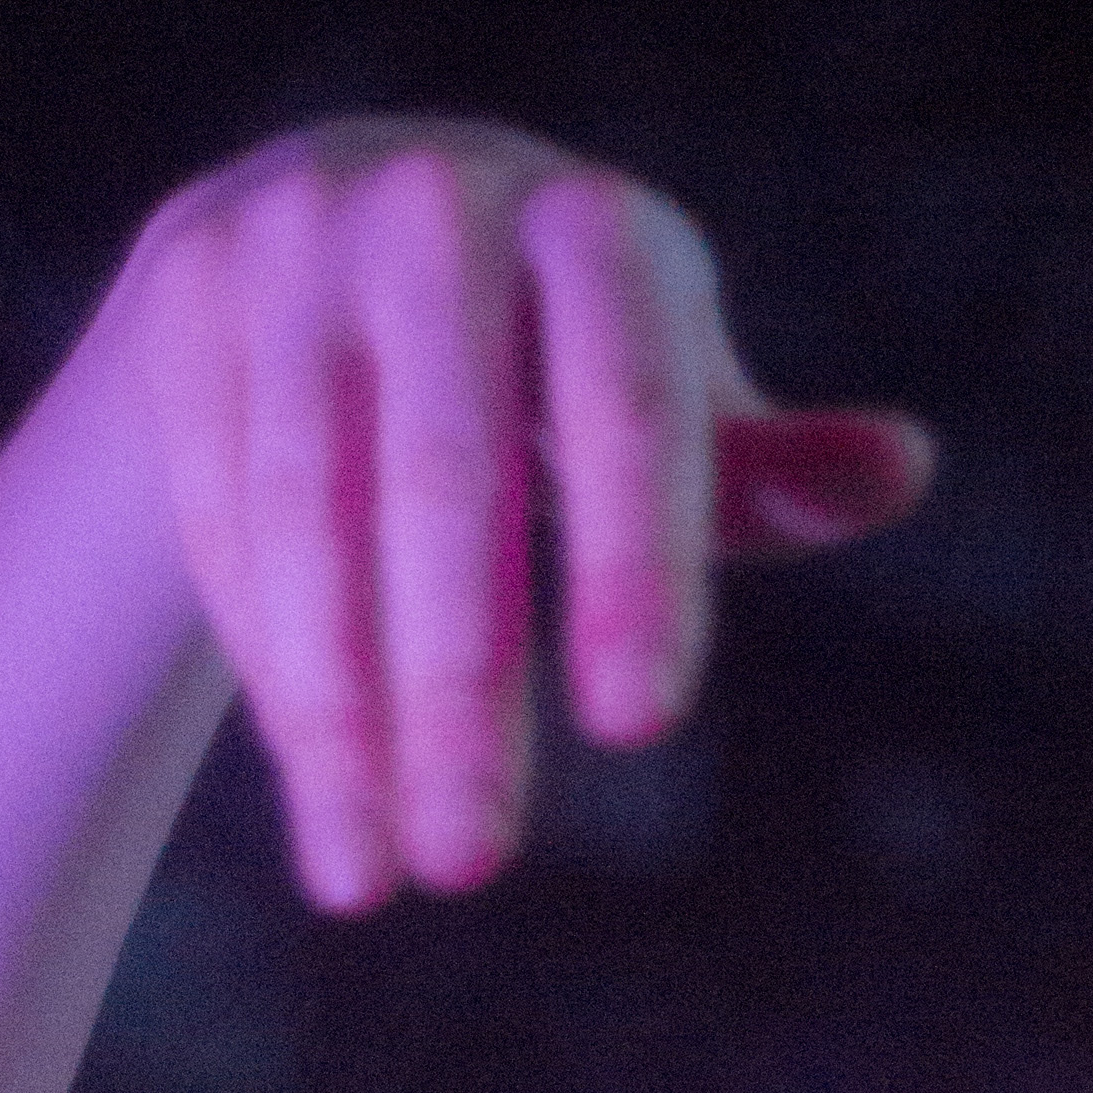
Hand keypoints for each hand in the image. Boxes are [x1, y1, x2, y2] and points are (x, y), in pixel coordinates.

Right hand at [119, 116, 931, 909]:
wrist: (351, 237)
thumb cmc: (573, 361)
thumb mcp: (681, 396)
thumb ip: (776, 464)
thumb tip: (906, 465)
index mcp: (594, 230)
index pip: (626, 416)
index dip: (630, 572)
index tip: (639, 731)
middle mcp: (432, 212)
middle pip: (446, 485)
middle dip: (456, 694)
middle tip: (475, 867)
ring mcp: (291, 252)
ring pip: (308, 517)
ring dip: (341, 719)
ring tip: (379, 880)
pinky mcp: (186, 311)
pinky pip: (223, 521)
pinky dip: (278, 676)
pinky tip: (329, 806)